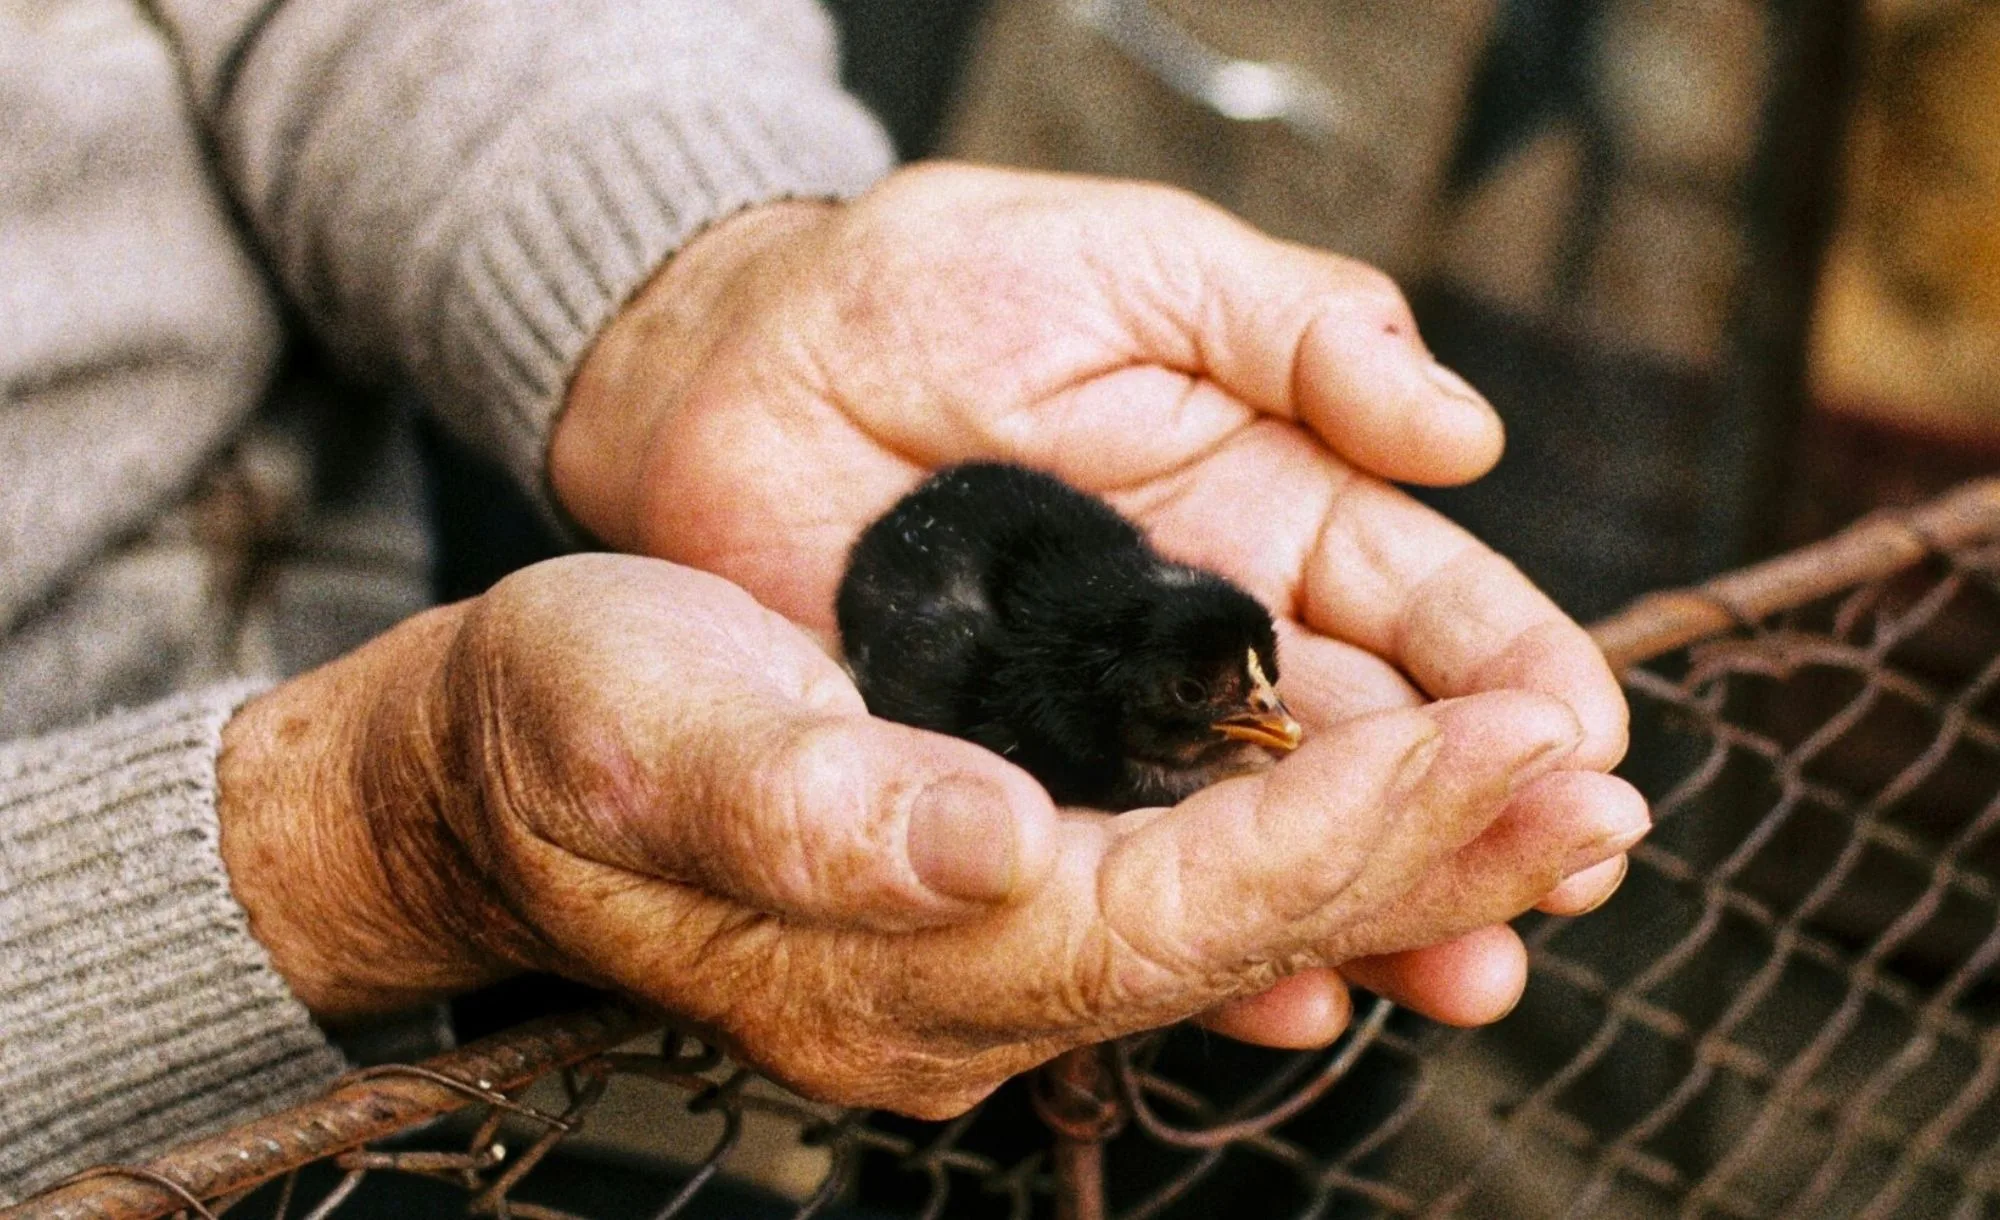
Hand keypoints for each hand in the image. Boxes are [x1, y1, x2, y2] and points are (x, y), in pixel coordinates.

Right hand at [221, 555, 1625, 1115]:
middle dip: (1433, 858)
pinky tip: (1406, 824)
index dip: (1357, 836)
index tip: (1517, 747)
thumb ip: (808, 806)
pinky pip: (1189, 906)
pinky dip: (1314, 854)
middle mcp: (968, 995)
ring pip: (1238, 935)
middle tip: (1604, 785)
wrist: (495, 780)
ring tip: (1556, 801)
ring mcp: (985, 971)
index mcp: (899, 954)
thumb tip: (990, 839)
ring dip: (1404, 866)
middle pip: (1243, 940)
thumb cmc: (563, 729)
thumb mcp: (649, 732)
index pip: (1175, 909)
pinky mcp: (995, 917)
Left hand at [552, 164, 1647, 1043]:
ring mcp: (1113, 718)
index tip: (1585, 736)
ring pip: (1267, 832)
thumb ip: (1293, 326)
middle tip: (1568, 880)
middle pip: (1375, 744)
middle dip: (1476, 813)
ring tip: (1462, 970)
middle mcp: (1212, 632)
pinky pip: (1117, 869)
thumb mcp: (1128, 265)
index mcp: (1269, 503)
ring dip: (1371, 902)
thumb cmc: (925, 283)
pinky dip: (1198, 935)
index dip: (1512, 665)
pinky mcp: (1005, 775)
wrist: (726, 360)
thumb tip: (1464, 428)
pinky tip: (1273, 989)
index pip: (1424, 600)